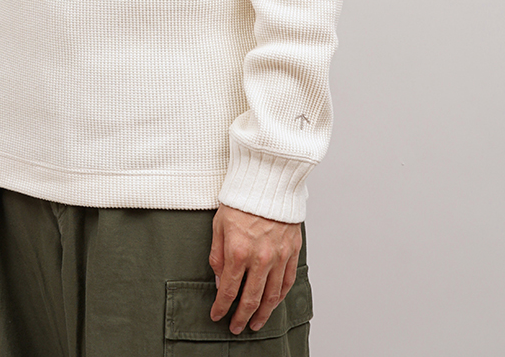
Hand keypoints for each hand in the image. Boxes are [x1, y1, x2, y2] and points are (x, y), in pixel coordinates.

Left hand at [209, 204, 300, 334]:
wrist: (267, 180)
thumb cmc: (241, 199)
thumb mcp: (219, 225)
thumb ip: (218, 256)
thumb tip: (220, 281)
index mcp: (238, 251)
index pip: (229, 290)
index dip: (221, 307)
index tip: (217, 315)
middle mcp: (260, 258)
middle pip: (251, 299)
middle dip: (241, 317)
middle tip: (236, 327)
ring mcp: (279, 256)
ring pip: (272, 295)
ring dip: (263, 313)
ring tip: (256, 323)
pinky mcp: (292, 251)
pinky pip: (287, 281)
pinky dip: (280, 296)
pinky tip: (273, 303)